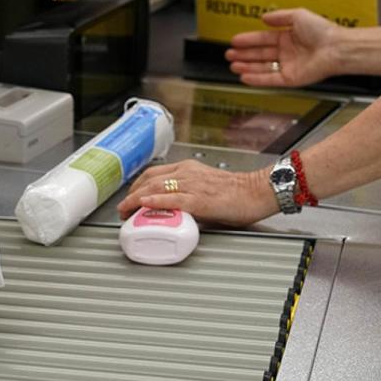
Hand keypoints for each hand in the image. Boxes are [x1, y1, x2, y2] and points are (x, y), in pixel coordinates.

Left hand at [117, 160, 278, 227]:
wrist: (258, 191)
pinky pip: (172, 199)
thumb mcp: (205, 187)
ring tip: (125, 211)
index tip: (128, 198)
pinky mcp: (200, 199)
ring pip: (155, 188)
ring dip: (136, 200)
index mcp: (187, 169)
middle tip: (122, 210)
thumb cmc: (237, 192)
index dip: (136, 186)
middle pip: (148, 181)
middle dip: (130, 195)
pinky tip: (144, 204)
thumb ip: (188, 194)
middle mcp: (187, 174)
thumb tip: (172, 209)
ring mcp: (192, 185)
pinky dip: (155, 201)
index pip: (152, 174)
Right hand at [226, 8, 338, 87]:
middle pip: (260, 54)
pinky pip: (270, 80)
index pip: (263, 39)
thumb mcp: (298, 15)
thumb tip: (264, 17)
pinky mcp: (290, 79)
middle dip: (243, 55)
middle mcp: (287, 52)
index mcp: (289, 38)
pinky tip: (244, 76)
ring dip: (246, 67)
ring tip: (232, 65)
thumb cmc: (322, 31)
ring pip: (262, 68)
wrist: (336, 48)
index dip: (248, 40)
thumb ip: (280, 17)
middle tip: (229, 54)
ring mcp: (288, 66)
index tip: (235, 40)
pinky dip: (256, 79)